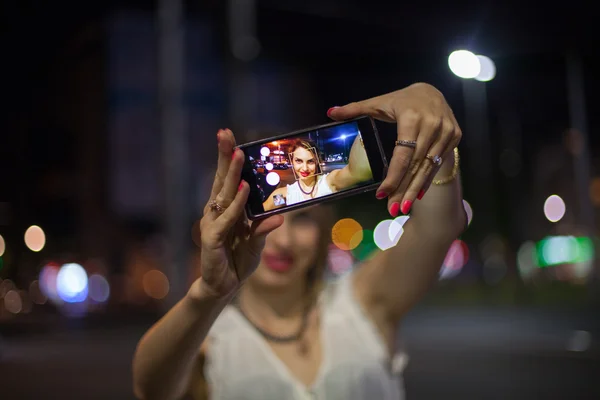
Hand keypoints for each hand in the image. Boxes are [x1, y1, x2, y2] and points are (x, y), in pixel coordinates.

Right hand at [194, 129, 282, 297]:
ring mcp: (212, 223)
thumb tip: (279, 216)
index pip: (227, 179)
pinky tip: (243, 190)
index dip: (227, 158)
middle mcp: (217, 211)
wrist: (223, 285)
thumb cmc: (238, 259)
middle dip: (225, 156)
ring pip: (223, 194)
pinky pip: (227, 218)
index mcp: (227, 208)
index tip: (229, 136)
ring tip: (239, 154)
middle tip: (225, 134)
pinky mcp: (212, 238)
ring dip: (233, 174)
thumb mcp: (256, 242)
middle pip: (221, 179)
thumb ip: (263, 228)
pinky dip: (236, 204)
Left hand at [327, 83, 461, 215]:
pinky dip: (427, 180)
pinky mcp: (454, 136)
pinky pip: (438, 163)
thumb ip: (355, 109)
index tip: (381, 193)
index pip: (402, 154)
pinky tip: (416, 195)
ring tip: (402, 207)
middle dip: (403, 189)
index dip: (393, 176)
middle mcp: (432, 125)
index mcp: (412, 118)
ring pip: (428, 167)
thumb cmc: (402, 99)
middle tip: (393, 209)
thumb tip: (330, 112)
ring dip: (414, 189)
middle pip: (415, 165)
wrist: (432, 90)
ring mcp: (446, 132)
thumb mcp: (379, 102)